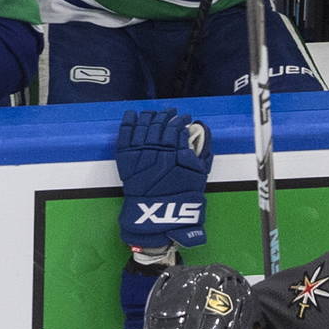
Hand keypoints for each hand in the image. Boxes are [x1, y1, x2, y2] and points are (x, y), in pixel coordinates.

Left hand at [116, 107, 212, 251]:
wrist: (157, 216)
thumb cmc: (181, 199)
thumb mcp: (199, 177)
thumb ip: (202, 153)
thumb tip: (202, 132)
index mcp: (175, 153)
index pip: (178, 128)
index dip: (182, 121)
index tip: (185, 118)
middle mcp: (158, 149)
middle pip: (161, 124)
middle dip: (167, 115)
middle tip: (172, 112)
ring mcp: (140, 152)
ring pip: (144, 125)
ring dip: (151, 116)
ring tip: (155, 112)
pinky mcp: (126, 157)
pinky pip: (126, 133)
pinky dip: (129, 122)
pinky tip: (133, 114)